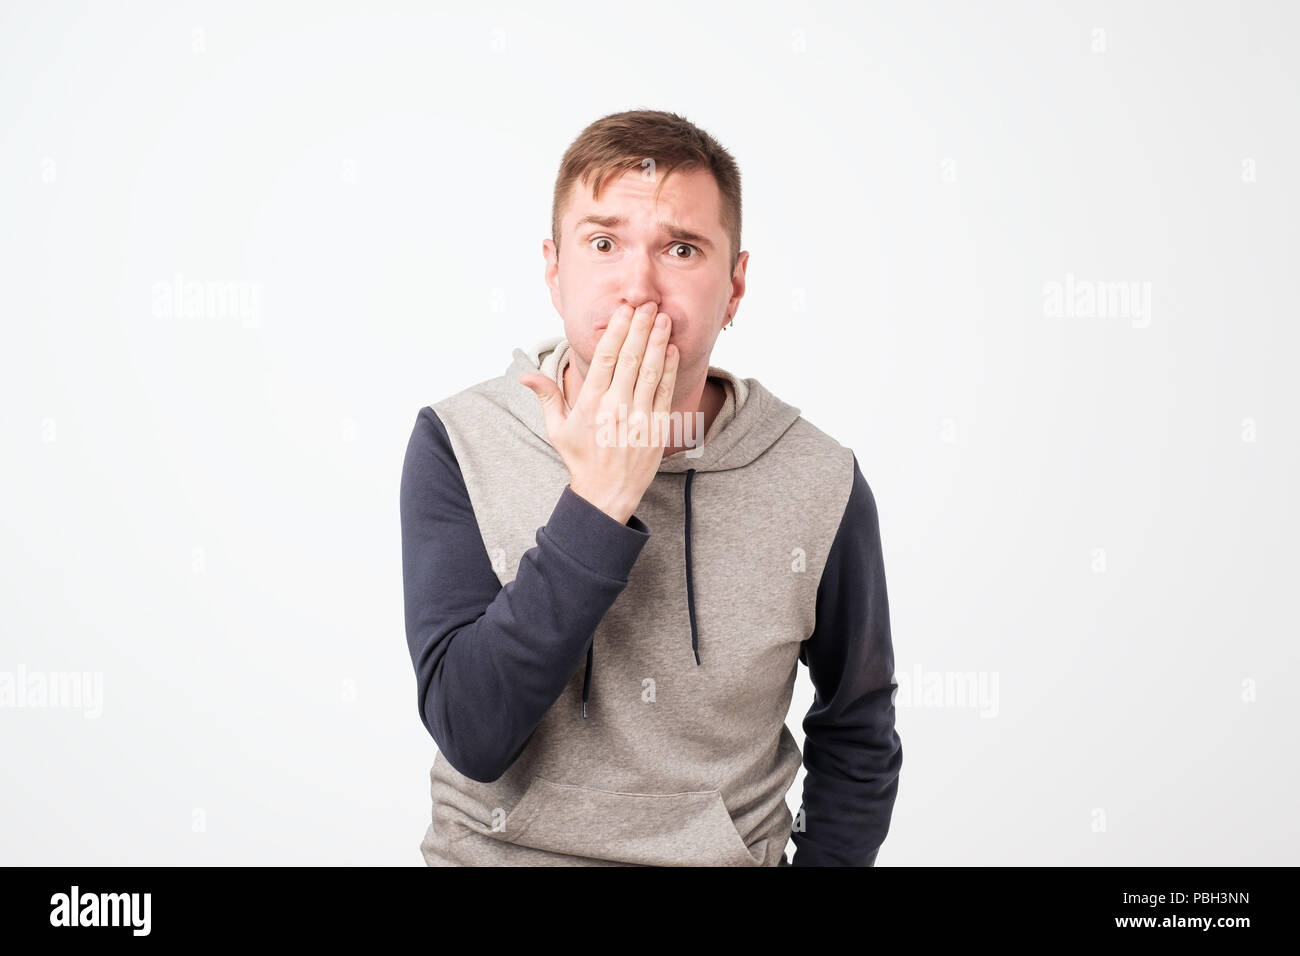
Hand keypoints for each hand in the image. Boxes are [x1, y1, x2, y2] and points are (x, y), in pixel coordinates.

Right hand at [519, 301, 678, 523]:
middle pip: (630, 358)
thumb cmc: (582, 458)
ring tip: (662, 318)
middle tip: (648, 304)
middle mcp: (616, 408)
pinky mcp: (657, 429)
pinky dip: (670, 369)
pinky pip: (664, 392)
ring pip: (650, 371)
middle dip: (640, 328)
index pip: (606, 358)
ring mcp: (639, 418)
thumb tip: (524, 376)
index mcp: (590, 404)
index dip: (617, 331)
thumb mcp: (557, 429)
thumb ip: (546, 397)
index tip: (624, 310)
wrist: (607, 494)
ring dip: (658, 342)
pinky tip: (672, 349)